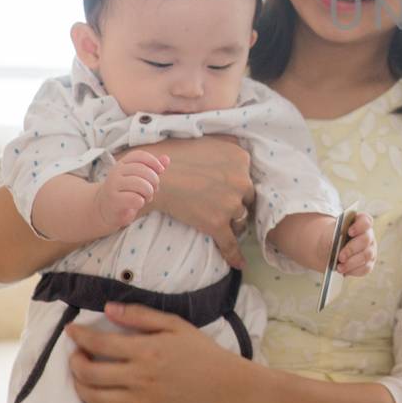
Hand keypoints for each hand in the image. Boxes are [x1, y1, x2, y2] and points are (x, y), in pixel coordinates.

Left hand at [62, 302, 238, 402]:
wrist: (222, 384)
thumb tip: (108, 308)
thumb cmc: (199, 350)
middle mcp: (140, 377)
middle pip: (90, 373)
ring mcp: (141, 400)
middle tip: (76, 353)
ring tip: (81, 375)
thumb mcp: (174, 324)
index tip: (70, 329)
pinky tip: (94, 399)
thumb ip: (140, 315)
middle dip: (75, 362)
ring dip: (79, 386)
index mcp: (147, 350)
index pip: (100, 343)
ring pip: (95, 398)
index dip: (80, 335)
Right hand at [95, 150, 165, 232]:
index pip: (139, 155)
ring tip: (146, 197)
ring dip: (149, 192)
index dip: (153, 161)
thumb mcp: (139, 178)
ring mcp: (113, 185)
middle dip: (154, 180)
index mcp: (122, 163)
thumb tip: (166, 159)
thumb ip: (152, 169)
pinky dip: (141, 202)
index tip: (160, 170)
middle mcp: (116, 172)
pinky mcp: (113, 199)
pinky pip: (135, 198)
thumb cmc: (126, 192)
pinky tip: (138, 203)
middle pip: (143, 170)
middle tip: (154, 189)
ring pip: (140, 184)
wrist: (105, 209)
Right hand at [135, 136, 255, 267]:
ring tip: (223, 223)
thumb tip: (239, 145)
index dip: (238, 185)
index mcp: (241, 159)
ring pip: (241, 219)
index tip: (230, 189)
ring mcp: (230, 204)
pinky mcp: (217, 224)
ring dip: (234, 223)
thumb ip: (228, 143)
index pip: (247, 176)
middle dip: (238, 203)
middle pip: (247, 198)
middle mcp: (241, 181)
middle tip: (224, 206)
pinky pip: (230, 243)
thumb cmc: (175, 156)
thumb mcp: (208, 138)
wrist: (154, 179)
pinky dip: (235, 255)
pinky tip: (239, 264)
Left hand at [334, 212, 376, 276]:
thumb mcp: (330, 234)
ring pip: (366, 256)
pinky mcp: (369, 262)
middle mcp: (368, 234)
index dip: (359, 226)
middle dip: (351, 249)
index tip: (349, 232)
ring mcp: (370, 249)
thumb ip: (334, 237)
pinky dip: (354, 271)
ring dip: (351, 263)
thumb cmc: (331, 237)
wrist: (329, 248)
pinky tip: (345, 272)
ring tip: (339, 267)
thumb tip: (336, 247)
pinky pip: (365, 268)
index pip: (365, 221)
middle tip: (340, 257)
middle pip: (365, 240)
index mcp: (360, 222)